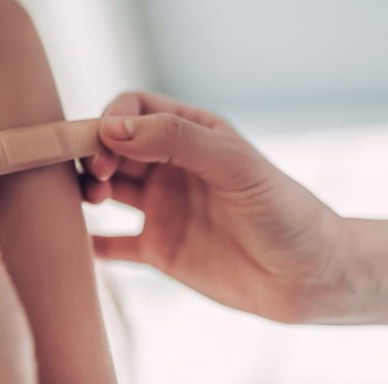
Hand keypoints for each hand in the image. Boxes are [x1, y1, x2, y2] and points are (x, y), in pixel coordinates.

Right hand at [83, 92, 348, 322]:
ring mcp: (163, 208)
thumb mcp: (234, 164)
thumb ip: (176, 139)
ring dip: (87, 189)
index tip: (103, 140)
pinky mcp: (159, 249)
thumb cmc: (283, 210)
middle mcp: (170, 167)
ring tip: (92, 199)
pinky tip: (78, 242)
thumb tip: (113, 127)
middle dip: (93, 153)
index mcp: (190, 134)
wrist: (308, 277)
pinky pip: (116, 243)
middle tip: (96, 174)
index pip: (134, 110)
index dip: (111, 118)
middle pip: (112, 147)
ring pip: (107, 189)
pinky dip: (94, 242)